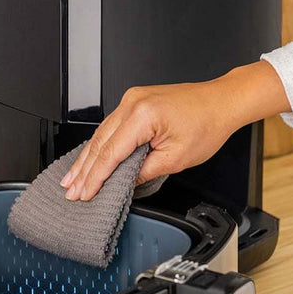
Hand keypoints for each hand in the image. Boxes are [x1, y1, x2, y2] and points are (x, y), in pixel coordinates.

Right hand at [61, 60, 289, 200]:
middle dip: (83, 170)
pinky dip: (100, 145)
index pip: (110, 153)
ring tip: (72, 179)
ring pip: (101, 134)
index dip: (95, 177)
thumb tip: (124, 183)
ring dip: (87, 159)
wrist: (221, 102)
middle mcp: (132, 103)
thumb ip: (145, 172)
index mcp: (143, 115)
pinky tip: (90, 159)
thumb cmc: (207, 124)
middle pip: (100, 142)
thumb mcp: (176, 158)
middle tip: (70, 191)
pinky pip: (111, 127)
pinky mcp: (135, 102)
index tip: (85, 194)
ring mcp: (132, 99)